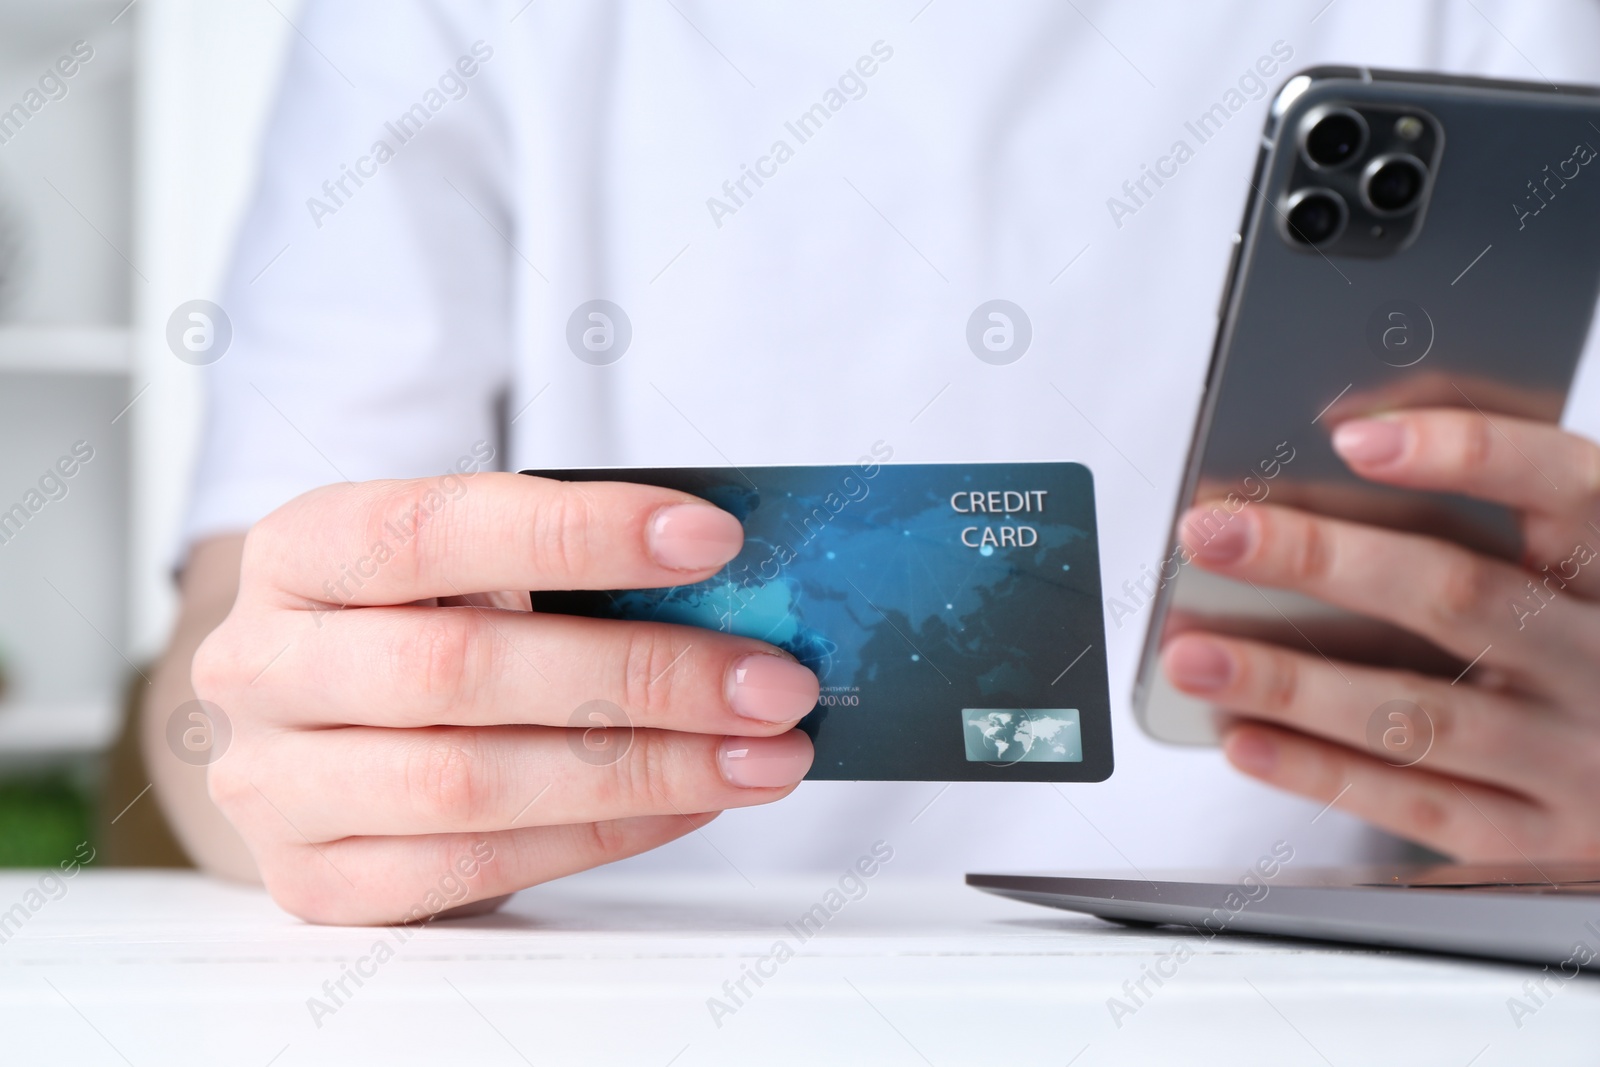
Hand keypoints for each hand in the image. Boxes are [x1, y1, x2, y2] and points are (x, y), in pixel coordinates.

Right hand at [192, 473, 817, 923]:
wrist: (322, 722)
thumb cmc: (423, 620)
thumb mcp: (468, 563)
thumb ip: (562, 565)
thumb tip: (733, 589)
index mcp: (301, 549)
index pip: (436, 528)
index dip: (580, 534)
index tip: (712, 540)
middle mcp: (263, 665)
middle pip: (461, 670)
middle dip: (643, 675)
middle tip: (771, 680)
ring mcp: (275, 784)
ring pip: (472, 784)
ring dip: (645, 770)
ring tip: (762, 756)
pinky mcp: (314, 881)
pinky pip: (474, 869)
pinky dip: (603, 836)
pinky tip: (691, 802)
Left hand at [1162, 409, 1599, 860]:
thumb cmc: (1593, 647)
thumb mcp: (1576, 567)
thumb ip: (1498, 498)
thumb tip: (1354, 428)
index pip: (1566, 490)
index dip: (1466, 453)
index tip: (1353, 436)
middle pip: (1456, 597)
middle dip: (1318, 560)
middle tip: (1212, 536)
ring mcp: (1576, 760)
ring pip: (1416, 713)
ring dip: (1288, 682)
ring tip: (1191, 654)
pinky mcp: (1537, 841)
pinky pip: (1415, 804)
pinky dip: (1318, 771)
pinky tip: (1244, 737)